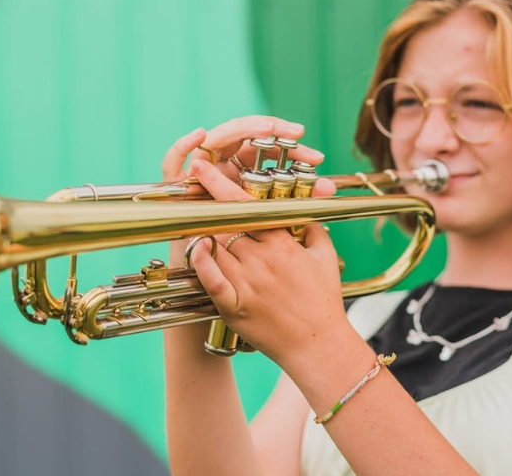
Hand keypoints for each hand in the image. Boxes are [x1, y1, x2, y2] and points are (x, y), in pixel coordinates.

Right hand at [161, 116, 334, 266]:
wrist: (218, 283)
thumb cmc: (248, 261)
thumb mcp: (276, 231)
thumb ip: (297, 206)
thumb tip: (328, 188)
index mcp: (247, 177)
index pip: (269, 151)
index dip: (293, 150)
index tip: (317, 158)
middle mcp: (223, 171)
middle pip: (244, 138)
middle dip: (272, 130)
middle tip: (296, 134)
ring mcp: (199, 175)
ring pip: (216, 140)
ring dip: (239, 129)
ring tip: (264, 129)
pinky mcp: (175, 186)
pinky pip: (172, 160)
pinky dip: (182, 145)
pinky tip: (198, 136)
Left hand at [181, 148, 345, 369]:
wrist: (318, 345)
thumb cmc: (323, 300)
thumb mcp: (325, 257)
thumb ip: (311, 227)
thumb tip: (303, 207)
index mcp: (283, 243)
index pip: (246, 205)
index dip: (220, 184)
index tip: (201, 167)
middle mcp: (262, 259)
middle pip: (224, 222)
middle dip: (204, 203)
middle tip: (186, 186)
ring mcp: (247, 282)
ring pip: (215, 245)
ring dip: (200, 229)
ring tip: (188, 215)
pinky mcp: (235, 307)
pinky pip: (211, 280)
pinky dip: (201, 263)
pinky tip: (195, 249)